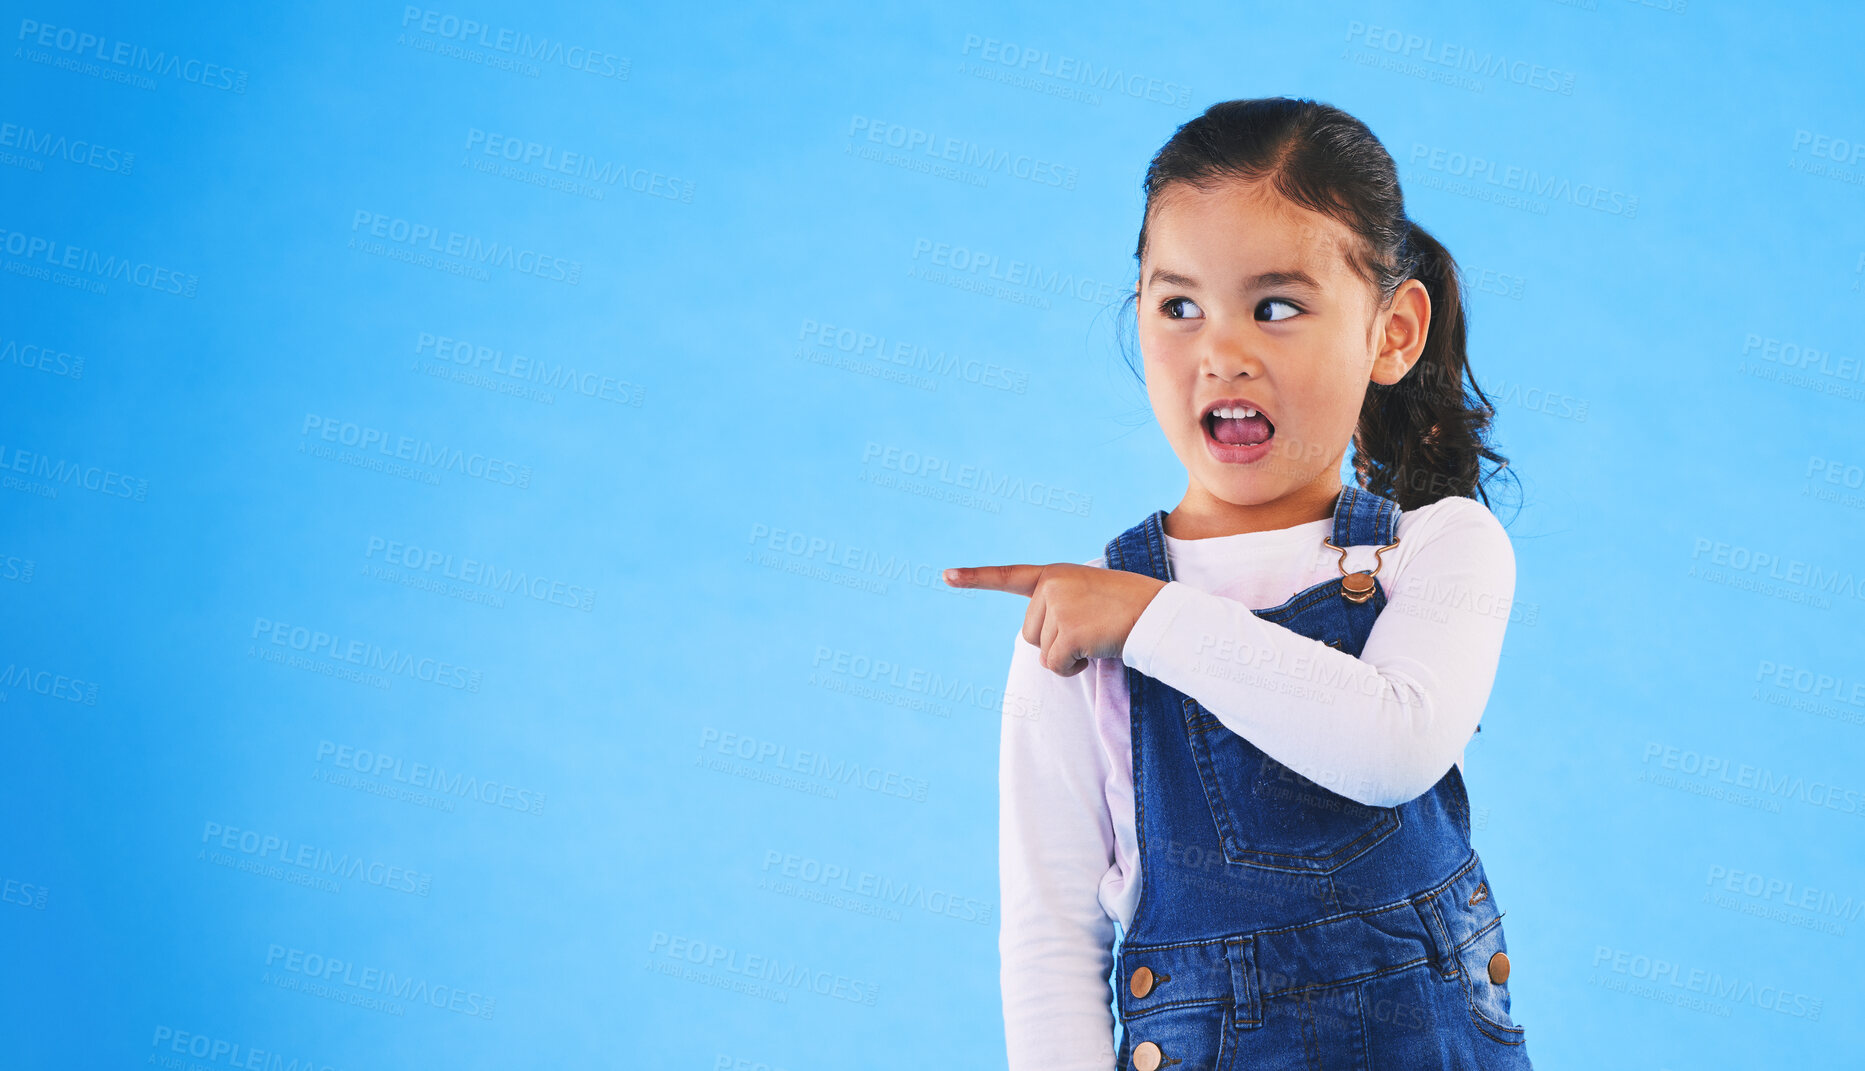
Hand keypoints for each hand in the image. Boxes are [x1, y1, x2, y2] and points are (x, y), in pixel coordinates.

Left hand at [944, 563, 1166, 676]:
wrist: (1160, 614)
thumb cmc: (1129, 609)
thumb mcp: (1089, 596)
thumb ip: (1060, 608)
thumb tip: (1047, 652)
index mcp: (1055, 574)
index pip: (1009, 576)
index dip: (975, 578)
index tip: (945, 575)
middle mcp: (1052, 585)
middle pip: (1029, 634)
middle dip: (1055, 643)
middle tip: (1090, 630)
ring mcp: (1059, 606)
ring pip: (1042, 653)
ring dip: (1067, 657)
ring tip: (1097, 637)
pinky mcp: (1069, 631)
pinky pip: (1055, 666)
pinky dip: (1074, 669)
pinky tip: (1096, 652)